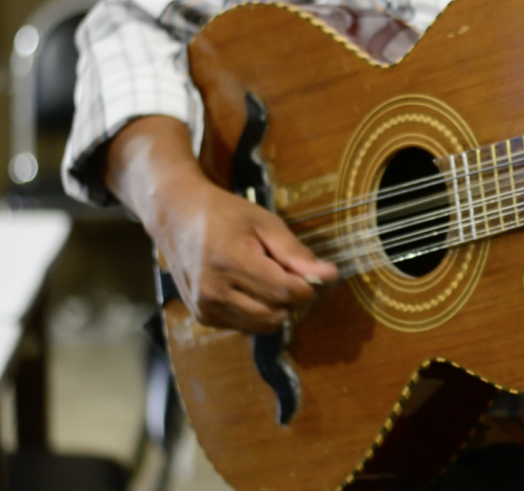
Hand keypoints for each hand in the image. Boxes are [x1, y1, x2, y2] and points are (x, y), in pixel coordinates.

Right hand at [152, 174, 336, 333]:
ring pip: (263, 325)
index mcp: (231, 261)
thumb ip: (296, 253)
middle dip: (289, 297)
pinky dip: (255, 311)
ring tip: (262, 277)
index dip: (306, 286)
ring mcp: (205, 307)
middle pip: (277, 313)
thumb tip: (330, 275)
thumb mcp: (265, 223)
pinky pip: (246, 325)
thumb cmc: (224, 215)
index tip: (306, 271)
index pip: (286, 292)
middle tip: (280, 271)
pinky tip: (245, 287)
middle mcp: (214, 290)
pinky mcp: (202, 317)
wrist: (177, 217)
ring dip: (274, 306)